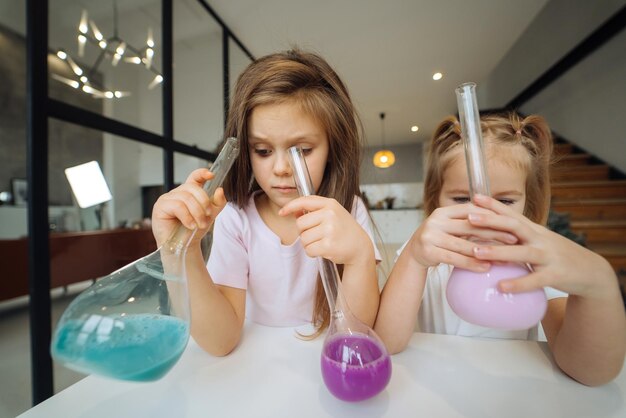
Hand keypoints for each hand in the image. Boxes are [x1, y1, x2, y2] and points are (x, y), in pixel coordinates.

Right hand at [151, 168, 226, 246]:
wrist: (184, 247)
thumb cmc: (194, 230)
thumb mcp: (210, 215)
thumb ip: (218, 203)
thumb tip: (220, 190)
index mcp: (188, 193)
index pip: (194, 177)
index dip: (202, 173)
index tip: (211, 175)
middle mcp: (177, 193)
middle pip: (192, 188)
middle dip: (203, 202)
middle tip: (207, 216)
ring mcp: (167, 199)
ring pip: (186, 198)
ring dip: (197, 213)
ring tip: (199, 224)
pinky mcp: (160, 207)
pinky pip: (177, 206)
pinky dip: (187, 217)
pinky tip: (190, 225)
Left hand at [278, 196, 372, 265]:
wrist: (360, 247)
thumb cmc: (344, 230)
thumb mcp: (332, 214)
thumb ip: (314, 211)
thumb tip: (293, 211)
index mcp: (330, 204)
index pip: (304, 201)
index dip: (290, 206)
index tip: (282, 212)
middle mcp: (330, 215)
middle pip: (300, 224)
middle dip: (304, 232)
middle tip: (317, 235)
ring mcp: (329, 230)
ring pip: (303, 238)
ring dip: (309, 244)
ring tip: (322, 242)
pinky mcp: (328, 246)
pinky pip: (308, 250)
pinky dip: (312, 253)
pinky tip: (323, 250)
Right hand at [406, 203, 517, 271]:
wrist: (415, 253)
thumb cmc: (439, 239)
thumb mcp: (450, 226)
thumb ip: (468, 222)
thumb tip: (501, 219)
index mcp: (442, 211)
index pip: (470, 210)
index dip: (490, 216)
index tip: (510, 223)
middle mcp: (435, 220)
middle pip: (468, 226)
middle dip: (493, 233)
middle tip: (513, 240)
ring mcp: (430, 236)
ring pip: (461, 244)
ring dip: (484, 251)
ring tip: (502, 257)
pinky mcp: (428, 251)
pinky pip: (453, 258)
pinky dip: (471, 263)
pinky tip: (484, 267)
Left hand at [469, 194, 616, 298]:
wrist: (591, 271)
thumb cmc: (557, 255)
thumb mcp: (538, 241)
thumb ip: (518, 236)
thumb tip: (489, 233)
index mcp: (534, 230)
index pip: (512, 214)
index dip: (494, 205)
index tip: (474, 197)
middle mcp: (541, 239)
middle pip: (514, 226)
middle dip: (492, 221)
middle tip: (469, 218)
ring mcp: (549, 256)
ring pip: (522, 252)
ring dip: (498, 251)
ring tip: (476, 252)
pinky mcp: (556, 275)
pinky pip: (535, 279)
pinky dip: (518, 283)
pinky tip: (500, 287)